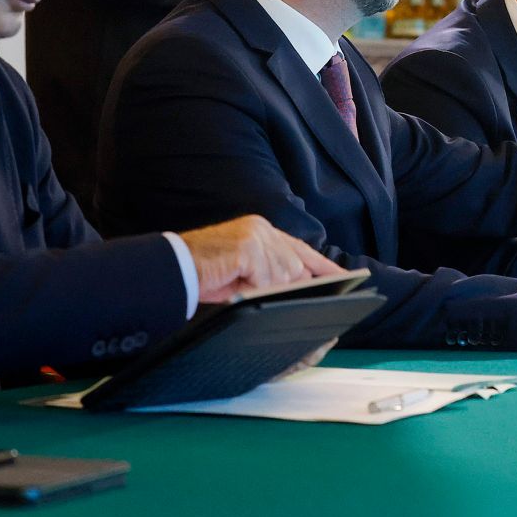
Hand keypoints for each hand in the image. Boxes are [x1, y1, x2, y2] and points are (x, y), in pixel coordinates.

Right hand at [178, 215, 344, 303]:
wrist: (172, 269)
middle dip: (283, 284)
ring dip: (262, 287)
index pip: (300, 248)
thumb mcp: (243, 272)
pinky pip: (265, 278)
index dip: (322, 264)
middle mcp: (262, 229)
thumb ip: (270, 273)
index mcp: (261, 230)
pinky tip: (236, 284)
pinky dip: (252, 288)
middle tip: (254, 288)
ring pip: (283, 274)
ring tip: (237, 284)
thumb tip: (298, 283)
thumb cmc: (204, 273)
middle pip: (294, 265)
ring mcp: (256, 236)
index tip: (344, 276)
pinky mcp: (248, 248)